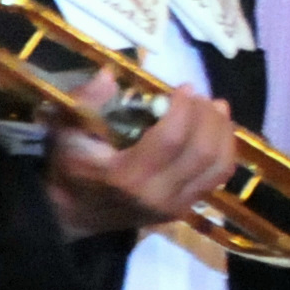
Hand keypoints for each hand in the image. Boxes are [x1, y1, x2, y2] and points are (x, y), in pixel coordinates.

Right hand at [45, 85, 238, 239]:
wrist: (75, 214)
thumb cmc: (70, 168)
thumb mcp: (66, 131)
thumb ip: (85, 102)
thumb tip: (111, 75)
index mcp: (126, 175)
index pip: (170, 139)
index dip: (184, 109)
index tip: (183, 87)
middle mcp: (157, 194)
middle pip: (202, 152)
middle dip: (208, 118)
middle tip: (201, 96)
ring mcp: (174, 205)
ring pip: (218, 166)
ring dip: (223, 132)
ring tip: (216, 109)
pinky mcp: (185, 209)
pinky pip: (217, 178)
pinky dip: (224, 150)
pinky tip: (216, 131)